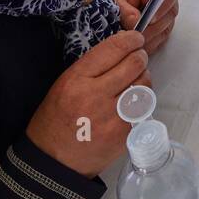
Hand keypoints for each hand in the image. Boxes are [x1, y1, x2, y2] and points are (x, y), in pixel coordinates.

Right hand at [26, 30, 149, 177]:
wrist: (54, 160)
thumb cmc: (57, 118)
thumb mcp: (64, 84)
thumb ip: (93, 67)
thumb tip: (122, 48)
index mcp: (77, 79)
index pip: (113, 49)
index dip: (130, 39)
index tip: (136, 38)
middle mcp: (96, 95)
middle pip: (134, 63)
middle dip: (140, 56)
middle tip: (138, 58)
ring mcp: (113, 116)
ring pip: (144, 84)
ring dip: (142, 78)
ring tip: (133, 82)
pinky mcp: (125, 132)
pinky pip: (143, 107)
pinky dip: (140, 102)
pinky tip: (129, 104)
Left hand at [106, 0, 179, 53]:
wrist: (113, 9)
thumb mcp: (114, 0)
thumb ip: (124, 10)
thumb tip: (135, 22)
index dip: (164, 4)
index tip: (151, 18)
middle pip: (170, 12)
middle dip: (154, 26)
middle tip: (138, 33)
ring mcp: (165, 15)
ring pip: (165, 28)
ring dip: (150, 37)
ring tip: (132, 40)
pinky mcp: (162, 29)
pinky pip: (160, 39)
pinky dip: (148, 43)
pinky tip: (135, 44)